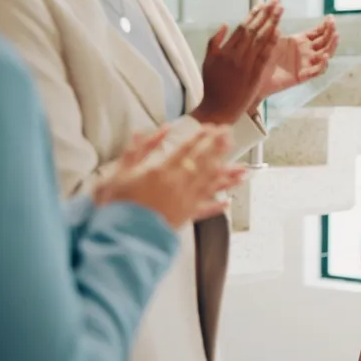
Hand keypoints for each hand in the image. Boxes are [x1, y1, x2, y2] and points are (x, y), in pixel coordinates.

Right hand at [94, 126, 247, 227]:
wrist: (120, 234)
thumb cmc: (117, 204)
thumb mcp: (120, 172)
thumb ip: (136, 150)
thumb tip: (146, 132)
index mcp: (162, 171)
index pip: (187, 148)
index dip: (201, 137)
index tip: (213, 127)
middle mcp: (178, 184)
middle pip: (204, 162)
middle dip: (218, 147)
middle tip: (230, 135)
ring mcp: (184, 201)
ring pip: (211, 184)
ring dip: (228, 175)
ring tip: (242, 168)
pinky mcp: (185, 217)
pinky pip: (205, 210)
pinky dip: (217, 206)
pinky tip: (228, 201)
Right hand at [193, 0, 282, 124]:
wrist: (218, 108)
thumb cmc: (213, 86)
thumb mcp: (208, 61)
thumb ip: (214, 42)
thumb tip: (224, 25)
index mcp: (225, 50)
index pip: (242, 27)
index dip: (254, 14)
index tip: (263, 3)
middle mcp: (236, 55)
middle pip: (254, 29)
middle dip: (266, 13)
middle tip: (276, 1)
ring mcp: (246, 65)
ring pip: (260, 39)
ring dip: (272, 23)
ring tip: (280, 10)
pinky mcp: (255, 75)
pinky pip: (265, 56)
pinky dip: (271, 43)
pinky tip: (278, 31)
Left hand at [255, 15, 339, 100]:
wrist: (255, 75)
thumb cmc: (262, 56)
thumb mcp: (270, 38)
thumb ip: (275, 26)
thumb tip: (277, 9)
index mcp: (300, 41)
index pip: (318, 33)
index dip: (326, 26)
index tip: (330, 18)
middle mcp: (306, 52)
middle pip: (325, 42)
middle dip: (331, 33)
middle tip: (334, 25)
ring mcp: (306, 64)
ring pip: (324, 55)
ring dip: (332, 46)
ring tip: (336, 36)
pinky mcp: (302, 76)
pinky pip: (315, 71)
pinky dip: (322, 65)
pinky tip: (325, 57)